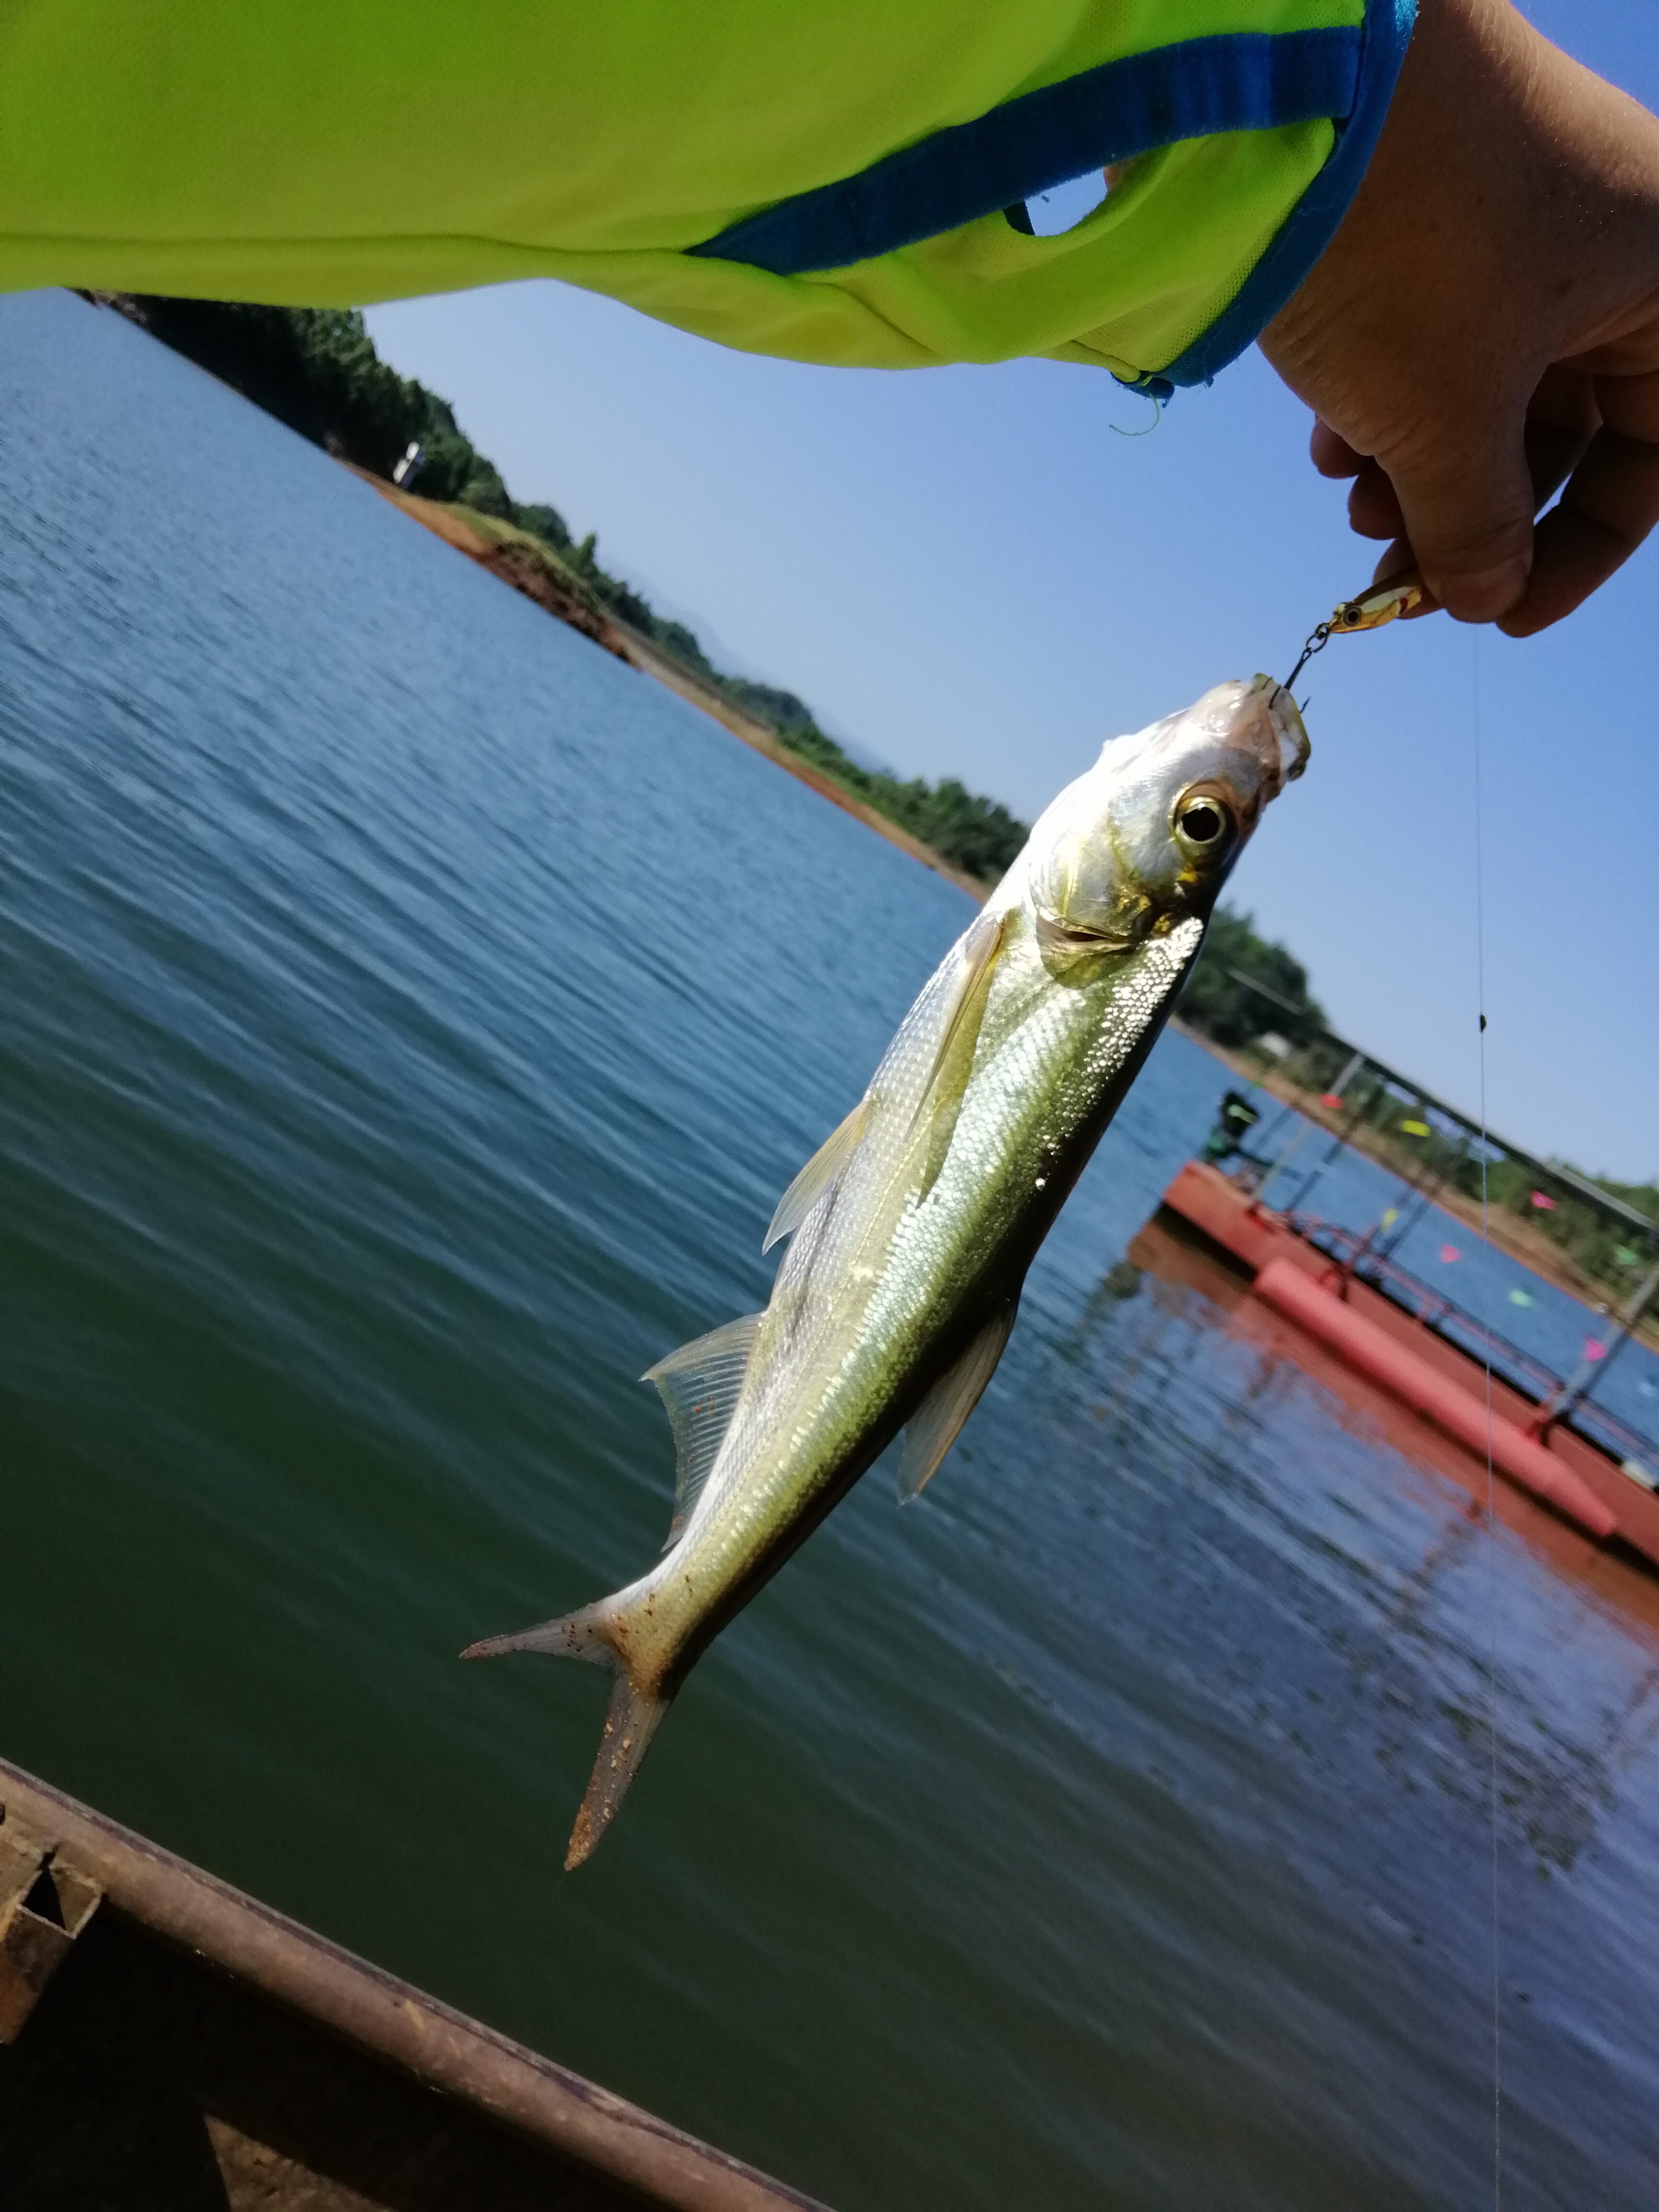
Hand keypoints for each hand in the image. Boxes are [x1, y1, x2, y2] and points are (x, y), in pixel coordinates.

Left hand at [1260, 0, 1658, 634]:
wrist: (1286, 92)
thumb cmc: (1404, 245)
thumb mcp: (1445, 418)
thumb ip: (1476, 524)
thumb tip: (1483, 593)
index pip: (1652, 455)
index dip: (1578, 553)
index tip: (1496, 618)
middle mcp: (1610, 239)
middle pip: (1567, 427)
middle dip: (1476, 512)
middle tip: (1394, 574)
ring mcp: (1521, 218)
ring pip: (1491, 385)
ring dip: (1423, 467)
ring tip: (1355, 505)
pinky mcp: (1436, 209)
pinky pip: (1435, 335)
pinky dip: (1388, 403)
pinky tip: (1331, 443)